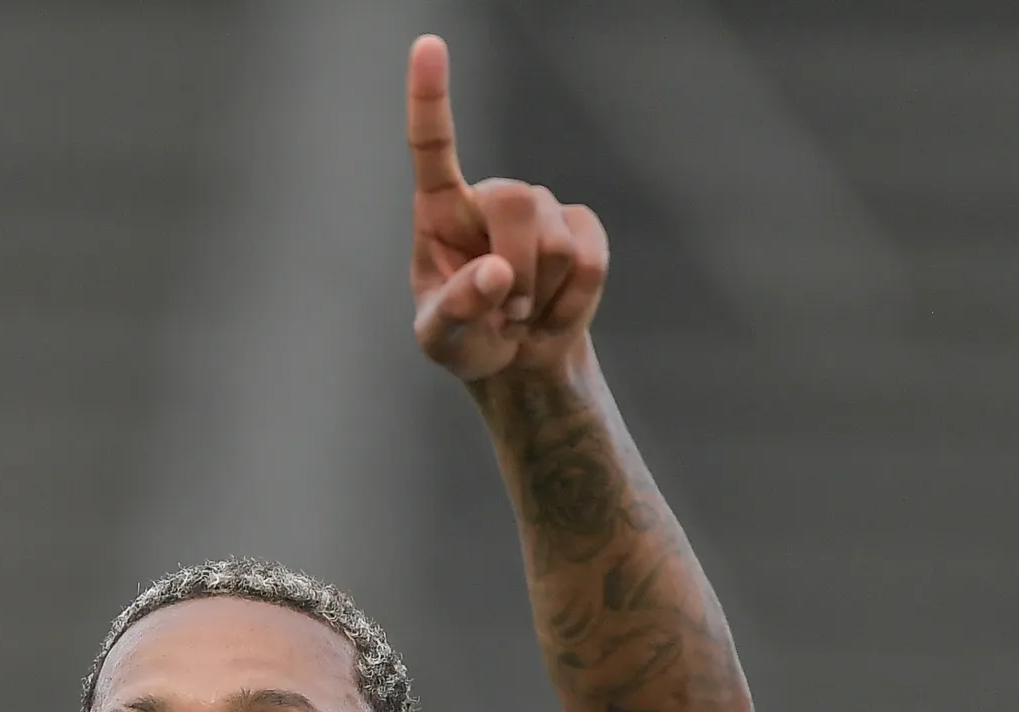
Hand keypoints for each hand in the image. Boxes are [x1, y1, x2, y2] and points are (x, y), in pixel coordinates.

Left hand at [405, 35, 607, 384]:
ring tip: (521, 314)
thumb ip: (455, 309)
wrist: (517, 360)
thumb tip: (495, 272)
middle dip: (516, 269)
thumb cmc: (465, 341)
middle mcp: (490, 196)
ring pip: (555, 240)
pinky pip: (590, 261)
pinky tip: (552, 311)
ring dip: (539, 297)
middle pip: (515, 200)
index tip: (427, 45)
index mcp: (439, 211)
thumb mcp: (440, 341)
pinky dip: (571, 303)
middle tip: (505, 313)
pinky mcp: (582, 226)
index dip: (429, 97)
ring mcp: (541, 207)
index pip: (432, 146)